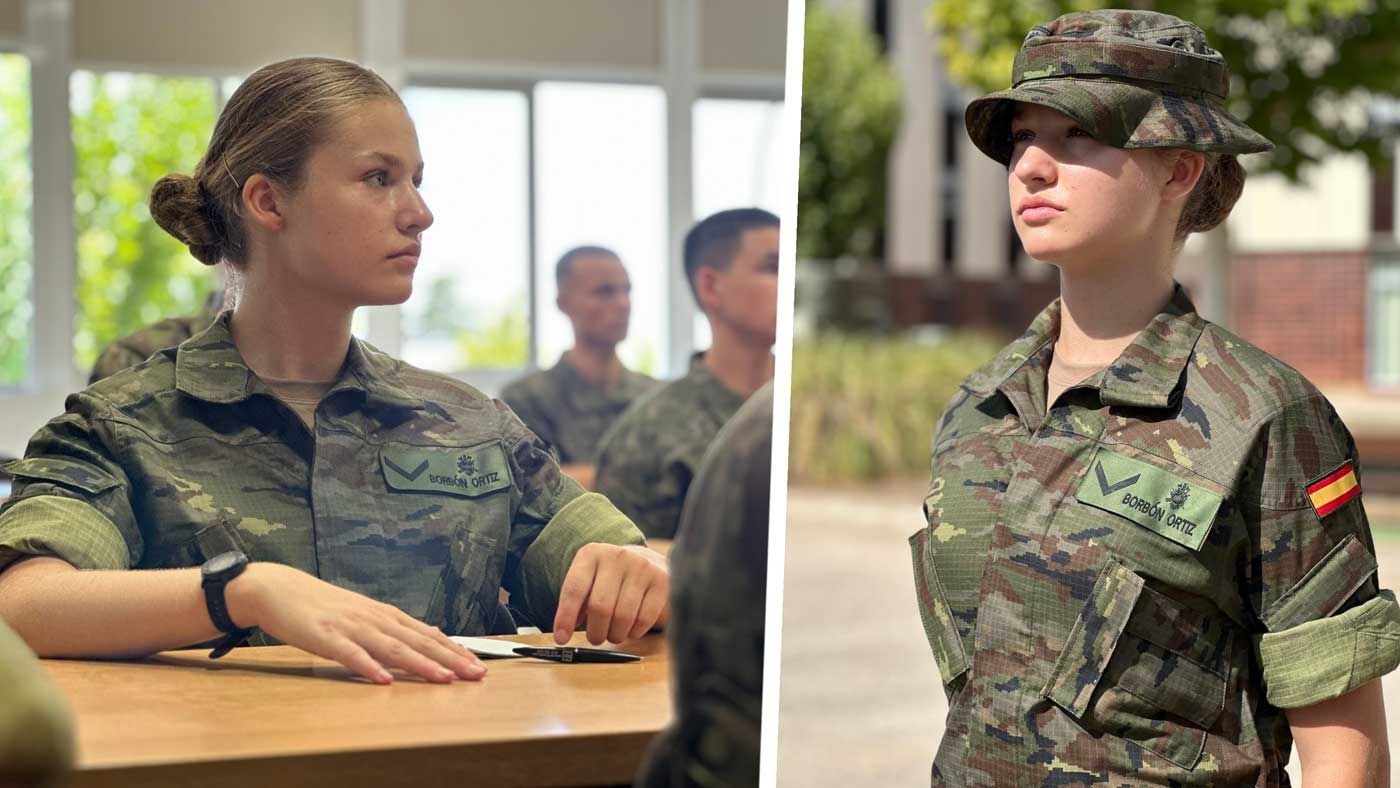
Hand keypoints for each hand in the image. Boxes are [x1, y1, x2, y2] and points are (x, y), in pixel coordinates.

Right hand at [229, 563, 485, 684]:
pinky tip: (383, 679)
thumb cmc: (324, 606)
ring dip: (419, 663)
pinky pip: (349, 654)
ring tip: (443, 678)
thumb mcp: (366, 613)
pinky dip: (368, 666)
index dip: (454, 650)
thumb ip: (397, 626)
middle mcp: (374, 619)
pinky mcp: (325, 637)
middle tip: (476, 674)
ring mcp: (351, 627)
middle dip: (449, 659)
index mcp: (385, 615)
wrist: (280, 589)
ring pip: (391, 647)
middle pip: (418, 641)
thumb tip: (432, 633)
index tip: (478, 665)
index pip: (427, 634)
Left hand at [552, 543, 669, 645]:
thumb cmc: (611, 580)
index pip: (574, 589)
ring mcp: (641, 567)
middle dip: (595, 632)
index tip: (561, 639)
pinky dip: (634, 632)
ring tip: (613, 634)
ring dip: (615, 635)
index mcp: (591, 554)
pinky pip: (644, 619)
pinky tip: (631, 629)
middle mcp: (617, 556)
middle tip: (595, 638)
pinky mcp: (661, 581)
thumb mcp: (589, 583)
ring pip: (623, 616)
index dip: (565, 618)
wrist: (648, 562)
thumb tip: (564, 633)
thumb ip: (576, 604)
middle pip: (600, 607)